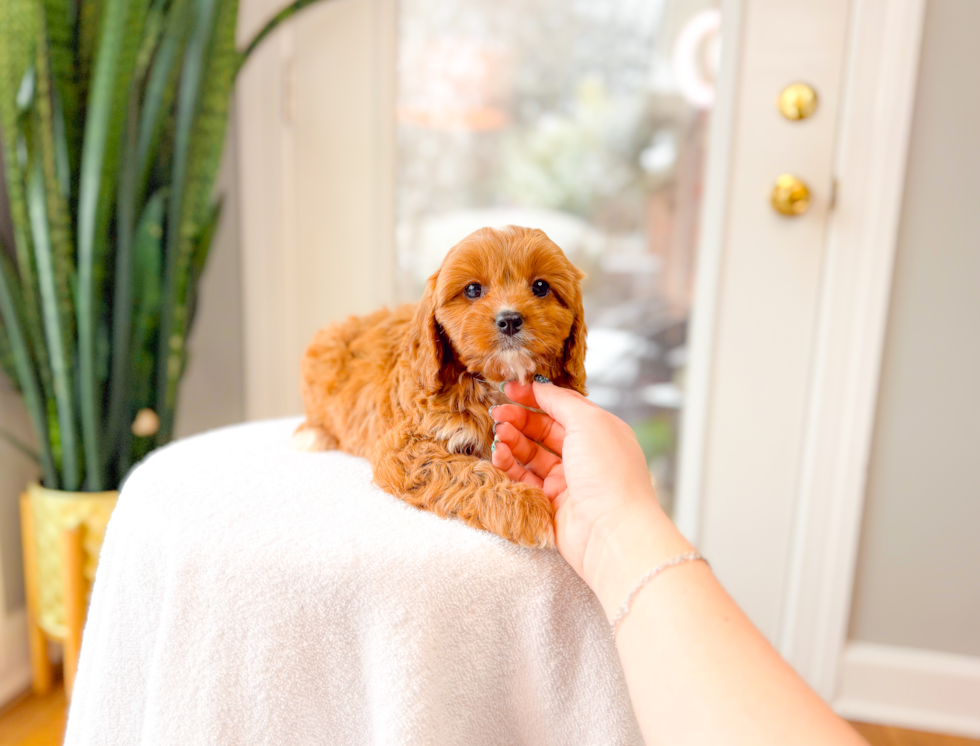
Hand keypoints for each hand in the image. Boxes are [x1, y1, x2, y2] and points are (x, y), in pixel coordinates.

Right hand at [490, 380, 687, 594]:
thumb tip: (540, 386)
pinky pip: (525, 479)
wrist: (612, 532)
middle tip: (497, 414)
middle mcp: (585, 454)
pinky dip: (510, 465)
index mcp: (600, 431)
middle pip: (544, 429)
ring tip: (498, 434)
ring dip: (512, 440)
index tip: (508, 388)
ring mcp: (569, 480)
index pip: (563, 406)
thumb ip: (561, 401)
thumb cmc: (608, 473)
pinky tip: (499, 454)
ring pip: (532, 454)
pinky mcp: (552, 503)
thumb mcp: (588, 422)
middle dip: (519, 418)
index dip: (535, 396)